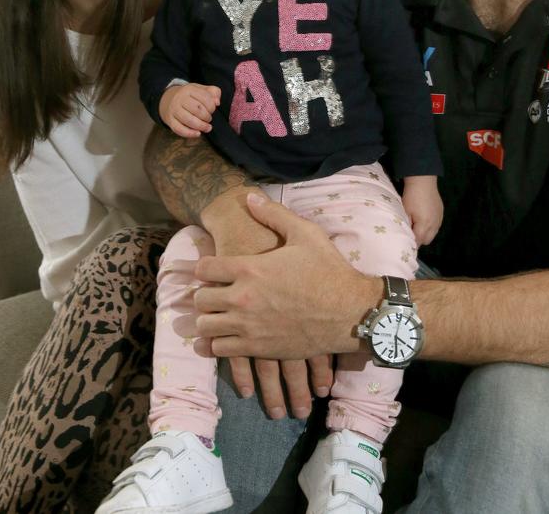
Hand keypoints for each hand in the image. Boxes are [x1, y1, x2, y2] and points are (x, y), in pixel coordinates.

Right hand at [159, 83, 220, 137]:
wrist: (168, 99)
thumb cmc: (189, 96)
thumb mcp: (201, 89)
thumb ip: (213, 92)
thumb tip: (217, 102)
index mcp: (189, 89)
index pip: (205, 98)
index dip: (212, 106)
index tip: (212, 110)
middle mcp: (180, 99)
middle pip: (197, 109)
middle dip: (207, 117)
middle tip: (209, 119)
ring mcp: (174, 110)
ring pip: (188, 120)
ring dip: (201, 126)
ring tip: (207, 128)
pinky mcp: (170, 120)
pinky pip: (179, 129)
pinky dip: (190, 133)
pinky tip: (198, 133)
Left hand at [202, 187, 332, 416]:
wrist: (349, 312)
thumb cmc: (328, 270)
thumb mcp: (305, 233)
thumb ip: (274, 214)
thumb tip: (249, 197)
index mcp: (249, 268)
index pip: (204, 268)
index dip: (204, 266)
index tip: (211, 269)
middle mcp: (242, 298)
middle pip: (200, 299)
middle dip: (204, 294)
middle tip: (213, 293)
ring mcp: (248, 326)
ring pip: (205, 327)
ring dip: (207, 321)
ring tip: (215, 316)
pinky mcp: (257, 349)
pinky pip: (220, 351)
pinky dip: (215, 346)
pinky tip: (220, 340)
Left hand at [402, 175, 442, 245]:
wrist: (423, 181)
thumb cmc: (411, 196)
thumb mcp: (405, 211)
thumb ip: (406, 225)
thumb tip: (406, 234)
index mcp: (424, 225)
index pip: (418, 241)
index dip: (411, 242)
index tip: (405, 241)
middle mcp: (434, 225)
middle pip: (426, 241)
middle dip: (418, 239)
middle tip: (410, 232)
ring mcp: (439, 219)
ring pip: (433, 234)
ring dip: (425, 233)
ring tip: (417, 226)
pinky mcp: (441, 214)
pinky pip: (436, 226)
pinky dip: (430, 226)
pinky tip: (424, 219)